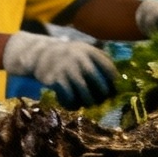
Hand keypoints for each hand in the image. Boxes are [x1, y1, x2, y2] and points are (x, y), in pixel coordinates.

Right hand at [2, 31, 116, 107]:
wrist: (40, 55)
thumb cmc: (68, 56)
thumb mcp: (84, 51)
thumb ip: (99, 60)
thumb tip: (117, 82)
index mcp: (90, 52)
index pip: (108, 69)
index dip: (113, 82)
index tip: (113, 90)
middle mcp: (79, 59)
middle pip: (98, 82)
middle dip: (102, 95)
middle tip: (102, 100)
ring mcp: (67, 70)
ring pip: (84, 92)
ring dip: (88, 102)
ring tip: (88, 104)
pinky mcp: (55, 80)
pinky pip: (68, 97)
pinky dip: (72, 104)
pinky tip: (73, 105)